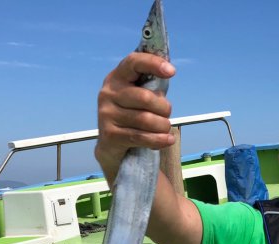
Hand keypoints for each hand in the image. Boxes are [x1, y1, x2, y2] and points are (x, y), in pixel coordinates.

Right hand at [94, 52, 175, 184]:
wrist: (111, 145)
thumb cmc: (131, 115)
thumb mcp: (140, 96)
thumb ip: (151, 86)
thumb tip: (169, 70)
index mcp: (117, 78)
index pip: (133, 63)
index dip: (153, 64)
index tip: (172, 71)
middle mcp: (108, 93)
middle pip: (145, 97)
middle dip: (164, 108)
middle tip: (166, 115)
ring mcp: (107, 114)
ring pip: (145, 119)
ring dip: (163, 126)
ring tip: (165, 128)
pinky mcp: (110, 135)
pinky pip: (141, 137)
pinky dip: (159, 140)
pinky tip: (168, 140)